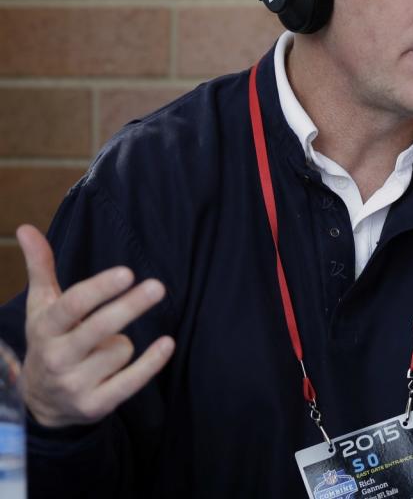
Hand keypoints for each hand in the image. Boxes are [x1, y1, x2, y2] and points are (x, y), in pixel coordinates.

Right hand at [16, 224, 174, 427]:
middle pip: (98, 328)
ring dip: (124, 343)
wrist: (41, 403)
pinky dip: (151, 363)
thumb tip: (25, 227)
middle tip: (157, 286)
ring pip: (120, 350)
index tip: (127, 272)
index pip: (72, 305)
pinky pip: (132, 381)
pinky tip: (166, 344)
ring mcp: (75, 384)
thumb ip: (40, 267)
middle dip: (129, 307)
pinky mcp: (95, 405)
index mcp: (45, 329)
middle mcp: (56, 358)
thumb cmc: (50, 341)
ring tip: (106, 349)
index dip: (99, 289)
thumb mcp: (41, 306)